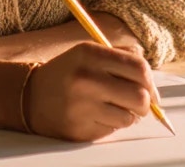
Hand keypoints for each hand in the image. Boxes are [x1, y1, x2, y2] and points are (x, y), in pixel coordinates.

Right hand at [23, 42, 155, 141]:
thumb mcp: (90, 52)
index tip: (150, 89)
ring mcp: (82, 107)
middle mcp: (86, 79)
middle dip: (145, 103)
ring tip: (111, 107)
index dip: (151, 81)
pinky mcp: (80, 129)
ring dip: (126, 115)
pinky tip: (96, 115)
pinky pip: (112, 130)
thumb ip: (123, 59)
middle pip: (139, 97)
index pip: (139, 68)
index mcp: (90, 54)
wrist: (31, 97)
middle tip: (139, 104)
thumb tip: (152, 85)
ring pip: (128, 118)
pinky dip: (111, 124)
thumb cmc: (69, 73)